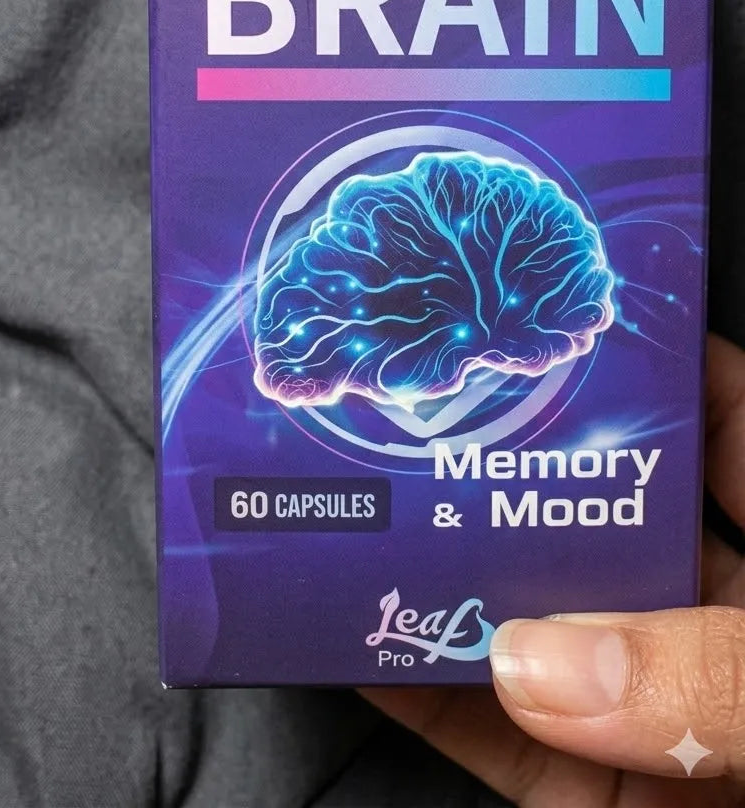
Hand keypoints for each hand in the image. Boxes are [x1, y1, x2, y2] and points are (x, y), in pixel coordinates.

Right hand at [364, 335, 744, 805]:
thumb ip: (705, 678)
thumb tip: (540, 660)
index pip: (720, 427)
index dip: (647, 364)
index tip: (545, 318)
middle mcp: (715, 620)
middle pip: (603, 523)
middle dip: (512, 477)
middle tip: (419, 421)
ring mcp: (658, 714)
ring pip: (541, 635)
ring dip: (456, 591)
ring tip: (367, 527)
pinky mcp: (611, 800)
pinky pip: (513, 750)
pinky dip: (443, 707)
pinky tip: (378, 655)